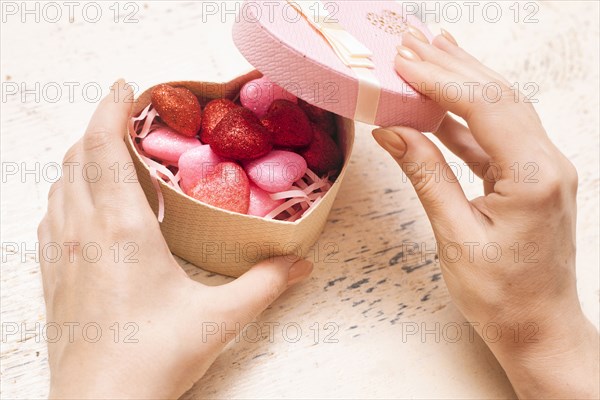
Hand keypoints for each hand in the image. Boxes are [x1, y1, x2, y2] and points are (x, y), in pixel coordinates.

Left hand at [37, 80, 312, 398]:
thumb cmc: (153, 359)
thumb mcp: (218, 318)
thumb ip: (264, 285)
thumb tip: (301, 264)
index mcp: (121, 230)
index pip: (103, 148)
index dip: (110, 109)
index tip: (125, 87)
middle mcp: (83, 232)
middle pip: (78, 158)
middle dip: (98, 126)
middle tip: (126, 116)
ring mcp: (61, 254)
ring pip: (60, 185)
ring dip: (80, 158)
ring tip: (108, 153)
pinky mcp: (52, 276)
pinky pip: (50, 216)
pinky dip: (65, 192)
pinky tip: (81, 203)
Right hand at [373, 29, 598, 398]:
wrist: (537, 327)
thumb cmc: (500, 295)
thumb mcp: (455, 235)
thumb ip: (426, 175)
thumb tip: (393, 131)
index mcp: (535, 177)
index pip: (484, 108)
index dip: (441, 79)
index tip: (404, 59)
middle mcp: (548, 163)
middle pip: (498, 95)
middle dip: (452, 65)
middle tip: (413, 40)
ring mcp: (542, 168)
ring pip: (499, 109)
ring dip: (462, 81)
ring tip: (428, 53)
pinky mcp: (530, 178)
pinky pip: (495, 136)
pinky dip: (465, 116)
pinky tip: (440, 102)